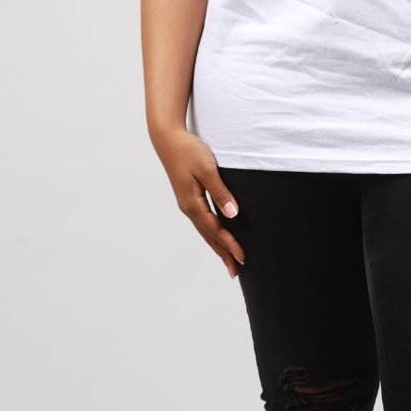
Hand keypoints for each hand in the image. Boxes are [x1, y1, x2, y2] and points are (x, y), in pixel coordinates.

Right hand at [153, 126, 244, 278]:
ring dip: (218, 246)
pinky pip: (203, 221)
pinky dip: (212, 233)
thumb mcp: (207, 169)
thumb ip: (221, 192)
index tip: (243, 258)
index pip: (216, 230)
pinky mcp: (188, 198)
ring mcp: (187, 204)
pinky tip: (217, 236)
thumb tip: (232, 214)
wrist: (168, 139)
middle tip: (236, 271)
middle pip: (209, 237)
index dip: (230, 244)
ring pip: (205, 231)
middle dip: (223, 254)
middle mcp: (189, 208)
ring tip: (229, 260)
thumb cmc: (188, 151)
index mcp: (193, 204)